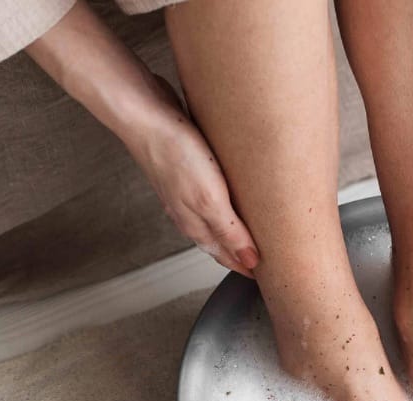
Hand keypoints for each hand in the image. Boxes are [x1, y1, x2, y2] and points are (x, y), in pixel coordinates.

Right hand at [122, 76, 258, 275]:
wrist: (144, 113)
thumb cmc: (174, 154)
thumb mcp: (209, 200)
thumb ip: (230, 232)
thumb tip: (249, 261)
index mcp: (196, 225)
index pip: (226, 256)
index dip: (247, 267)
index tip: (268, 275)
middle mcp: (189, 213)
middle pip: (220, 241)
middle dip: (241, 253)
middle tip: (265, 259)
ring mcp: (185, 192)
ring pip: (214, 219)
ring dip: (233, 230)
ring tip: (253, 232)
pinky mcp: (187, 169)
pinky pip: (211, 195)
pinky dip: (225, 204)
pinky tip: (232, 196)